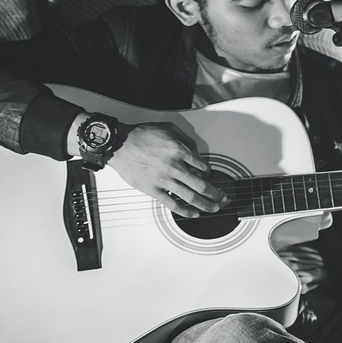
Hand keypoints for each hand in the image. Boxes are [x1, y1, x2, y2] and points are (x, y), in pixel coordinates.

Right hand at [107, 123, 226, 217]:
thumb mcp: (168, 128)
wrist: (119, 144)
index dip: (210, 173)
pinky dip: (185, 211)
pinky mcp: (153, 190)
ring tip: (213, 208)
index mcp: (180, 151)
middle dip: (216, 194)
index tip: (210, 176)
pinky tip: (193, 213)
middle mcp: (175, 167)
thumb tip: (196, 152)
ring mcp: (164, 180)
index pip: (203, 167)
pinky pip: (173, 204)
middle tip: (222, 198)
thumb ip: (186, 139)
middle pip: (202, 186)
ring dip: (206, 205)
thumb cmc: (141, 135)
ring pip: (191, 197)